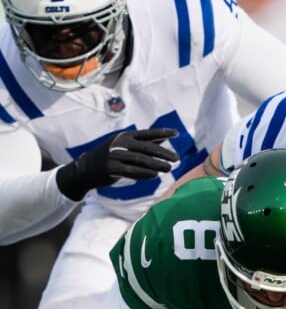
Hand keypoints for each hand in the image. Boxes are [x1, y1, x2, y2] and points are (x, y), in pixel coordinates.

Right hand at [56, 128, 178, 200]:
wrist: (86, 169)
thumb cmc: (110, 157)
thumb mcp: (125, 146)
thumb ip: (144, 143)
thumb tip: (164, 139)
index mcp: (125, 136)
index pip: (147, 134)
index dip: (162, 133)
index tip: (176, 133)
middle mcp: (121, 144)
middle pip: (146, 147)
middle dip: (163, 152)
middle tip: (176, 158)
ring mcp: (116, 156)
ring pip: (140, 160)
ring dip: (156, 164)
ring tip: (168, 168)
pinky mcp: (112, 168)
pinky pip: (131, 171)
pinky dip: (143, 174)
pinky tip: (154, 176)